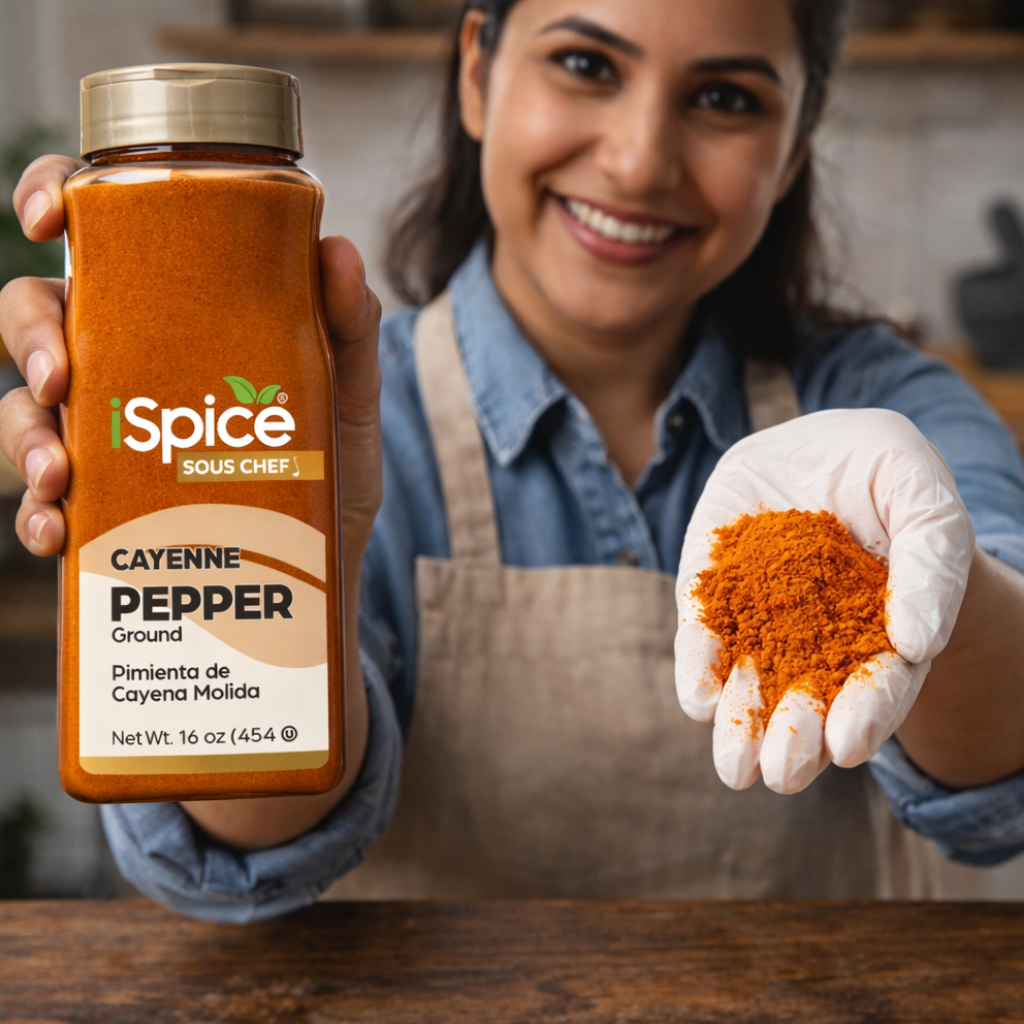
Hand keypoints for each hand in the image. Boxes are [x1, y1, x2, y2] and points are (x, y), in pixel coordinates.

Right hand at [0, 155, 382, 565]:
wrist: (325, 559)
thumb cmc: (332, 462)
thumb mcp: (350, 392)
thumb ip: (350, 326)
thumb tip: (336, 250)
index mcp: (175, 312)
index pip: (97, 237)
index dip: (53, 201)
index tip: (46, 218)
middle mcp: (127, 362)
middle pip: (37, 313)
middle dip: (30, 336)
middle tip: (60, 378)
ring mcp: (108, 433)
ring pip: (24, 408)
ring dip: (24, 436)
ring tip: (59, 476)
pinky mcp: (102, 504)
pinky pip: (43, 504)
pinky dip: (38, 515)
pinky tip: (59, 529)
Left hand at [674, 409, 974, 794]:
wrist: (814, 443)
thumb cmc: (884, 471)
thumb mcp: (922, 496)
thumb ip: (931, 563)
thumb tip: (917, 642)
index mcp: (880, 630)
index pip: (878, 681)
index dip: (869, 713)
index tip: (850, 744)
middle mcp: (816, 637)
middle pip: (808, 697)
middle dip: (795, 737)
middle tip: (780, 774)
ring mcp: (759, 615)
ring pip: (749, 679)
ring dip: (740, 722)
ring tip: (734, 766)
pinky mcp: (711, 589)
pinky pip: (702, 633)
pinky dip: (699, 666)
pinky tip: (698, 697)